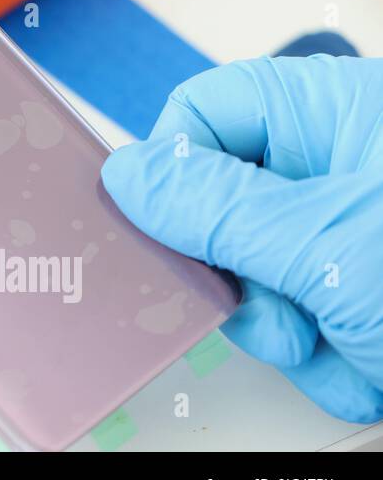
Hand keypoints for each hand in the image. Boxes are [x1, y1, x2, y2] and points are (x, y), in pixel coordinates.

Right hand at [101, 55, 382, 422]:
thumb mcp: (326, 241)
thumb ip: (213, 207)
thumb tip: (123, 176)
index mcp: (330, 115)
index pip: (204, 113)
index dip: (171, 171)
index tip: (162, 229)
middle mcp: (336, 169)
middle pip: (219, 209)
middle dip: (244, 281)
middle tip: (282, 311)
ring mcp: (350, 237)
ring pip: (258, 281)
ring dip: (292, 333)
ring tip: (350, 345)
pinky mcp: (362, 295)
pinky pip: (304, 325)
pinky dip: (334, 360)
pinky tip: (373, 366)